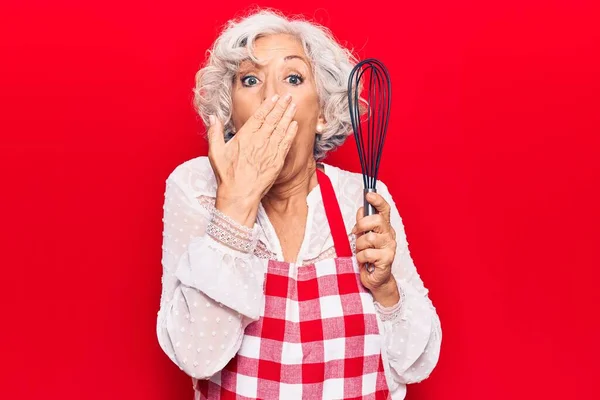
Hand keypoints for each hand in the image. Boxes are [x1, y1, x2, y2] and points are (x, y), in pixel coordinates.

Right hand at [207, 94, 297, 225]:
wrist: (240, 195)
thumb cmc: (227, 175)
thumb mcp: (215, 152)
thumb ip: (215, 132)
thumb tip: (213, 117)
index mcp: (245, 137)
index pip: (259, 116)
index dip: (268, 106)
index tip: (275, 98)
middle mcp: (259, 141)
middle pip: (273, 119)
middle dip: (281, 106)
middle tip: (288, 96)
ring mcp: (270, 151)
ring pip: (281, 129)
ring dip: (288, 116)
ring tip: (293, 106)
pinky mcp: (277, 161)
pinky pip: (286, 143)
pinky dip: (291, 133)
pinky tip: (294, 125)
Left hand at [352, 192, 399, 305]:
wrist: (377, 279)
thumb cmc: (370, 256)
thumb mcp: (364, 238)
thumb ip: (363, 224)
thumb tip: (362, 210)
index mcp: (384, 227)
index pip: (384, 210)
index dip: (378, 201)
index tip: (369, 195)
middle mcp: (389, 235)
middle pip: (377, 220)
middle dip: (362, 225)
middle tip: (356, 233)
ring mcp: (389, 247)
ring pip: (369, 238)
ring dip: (359, 246)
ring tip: (361, 252)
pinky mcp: (387, 259)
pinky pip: (367, 253)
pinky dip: (361, 258)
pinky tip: (364, 262)